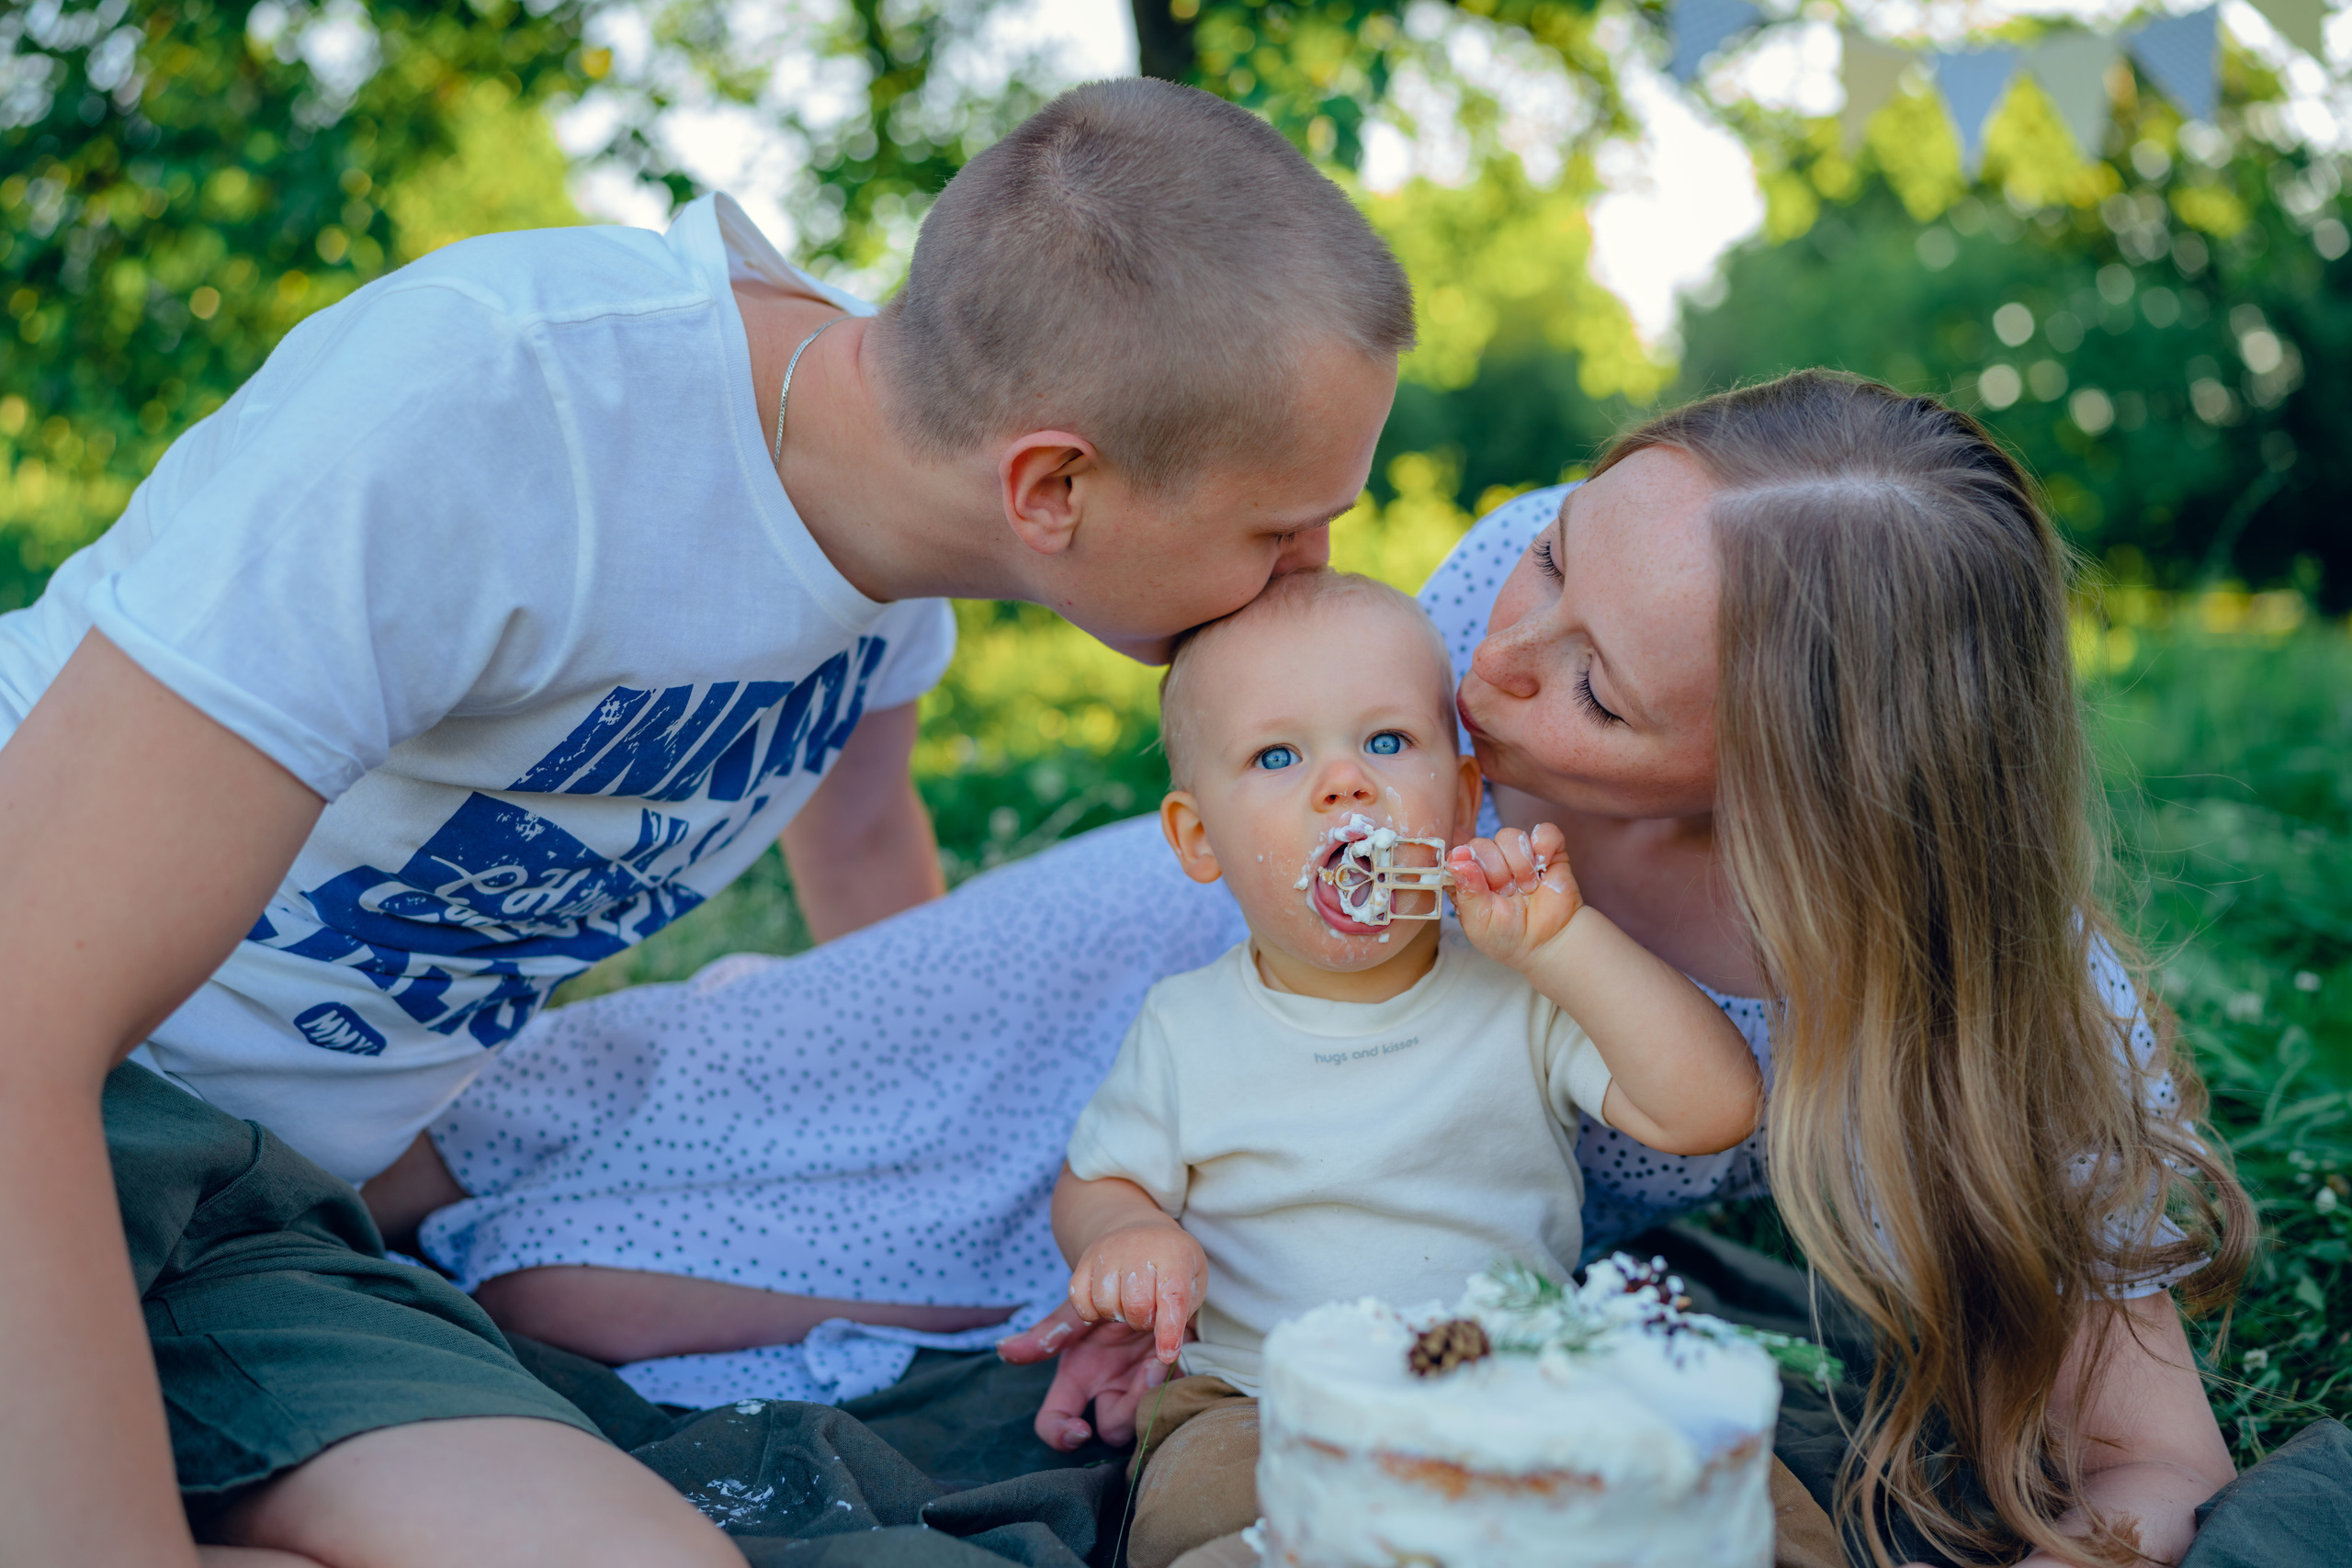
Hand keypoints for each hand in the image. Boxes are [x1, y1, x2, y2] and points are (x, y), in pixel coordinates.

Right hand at [1000, 1304, 1173, 1450]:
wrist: (1153, 1270)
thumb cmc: (1109, 1292)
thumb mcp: (1080, 1312)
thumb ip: (1047, 1334)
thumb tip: (1002, 1349)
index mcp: (1078, 1377)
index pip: (1055, 1423)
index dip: (1062, 1436)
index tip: (1080, 1432)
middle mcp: (1107, 1389)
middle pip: (1111, 1428)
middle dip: (1128, 1406)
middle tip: (1147, 1367)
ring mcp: (1140, 1387)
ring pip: (1143, 1417)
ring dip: (1154, 1391)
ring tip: (1160, 1357)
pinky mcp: (1172, 1379)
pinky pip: (1176, 1397)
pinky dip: (1175, 1379)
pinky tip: (1175, 1353)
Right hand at [1066, 1215, 1204, 1365]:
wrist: (1140, 1230)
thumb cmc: (1172, 1264)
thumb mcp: (1193, 1281)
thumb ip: (1183, 1313)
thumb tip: (1166, 1351)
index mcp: (1174, 1254)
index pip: (1172, 1297)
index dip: (1169, 1330)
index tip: (1167, 1354)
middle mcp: (1138, 1248)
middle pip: (1136, 1305)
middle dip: (1144, 1321)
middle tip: (1150, 1312)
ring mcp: (1107, 1252)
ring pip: (1106, 1305)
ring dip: (1119, 1316)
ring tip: (1129, 1304)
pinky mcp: (1084, 1260)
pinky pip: (1080, 1301)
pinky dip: (1091, 1312)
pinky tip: (1108, 1303)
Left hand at [1446, 823, 1582, 970]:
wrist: (1548, 943)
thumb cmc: (1508, 937)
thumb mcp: (1479, 922)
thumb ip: (1467, 891)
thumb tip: (1457, 858)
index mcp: (1469, 877)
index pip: (1458, 855)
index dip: (1467, 866)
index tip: (1480, 884)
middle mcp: (1491, 862)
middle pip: (1482, 844)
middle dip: (1495, 872)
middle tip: (1508, 894)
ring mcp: (1518, 855)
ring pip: (1509, 836)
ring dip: (1519, 864)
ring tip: (1528, 888)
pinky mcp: (1547, 851)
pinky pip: (1545, 831)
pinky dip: (1545, 846)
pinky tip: (1543, 867)